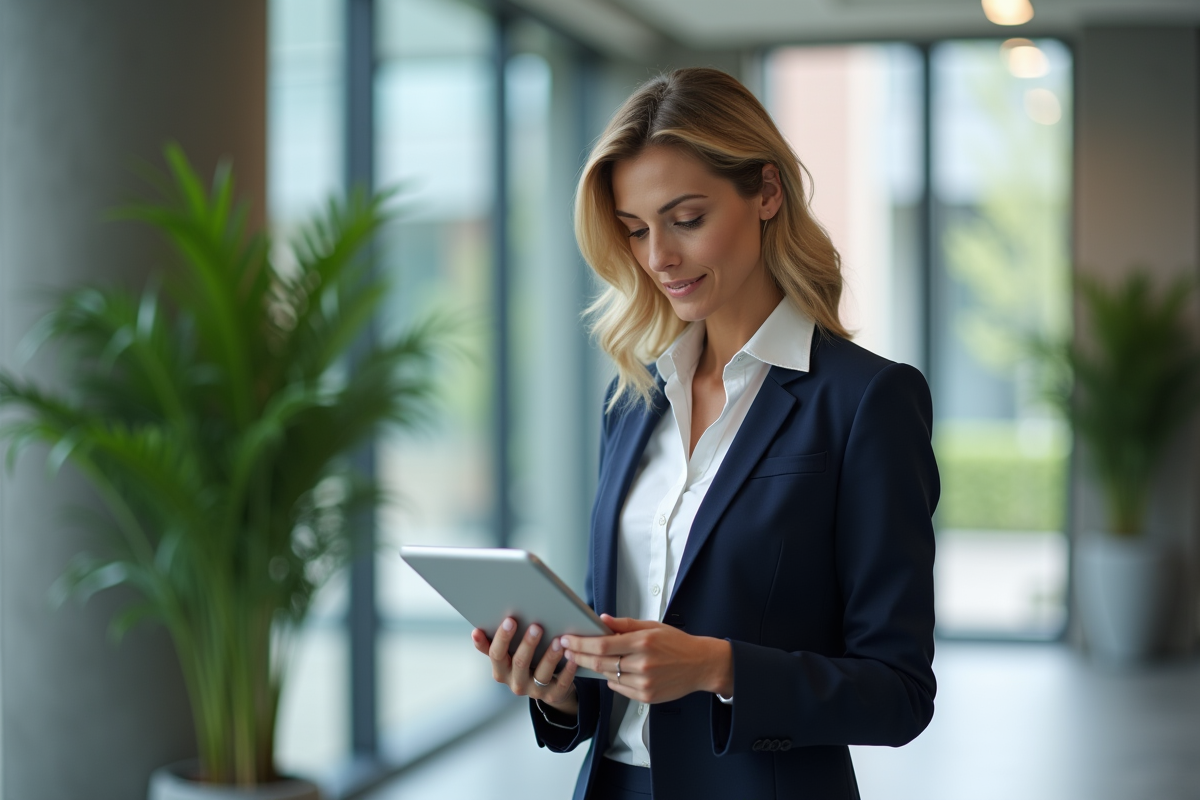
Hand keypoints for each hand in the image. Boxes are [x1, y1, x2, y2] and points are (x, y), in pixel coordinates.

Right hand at [471, 617, 578, 715]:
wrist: (545, 687)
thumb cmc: (524, 662)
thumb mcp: (507, 656)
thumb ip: (492, 644)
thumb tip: (475, 631)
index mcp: (501, 670)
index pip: (496, 654)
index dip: (502, 638)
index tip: (510, 620)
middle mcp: (515, 683)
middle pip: (519, 663)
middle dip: (528, 644)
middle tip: (536, 626)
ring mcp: (534, 691)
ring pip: (542, 674)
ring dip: (550, 656)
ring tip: (558, 641)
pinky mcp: (552, 695)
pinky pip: (561, 683)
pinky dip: (568, 670)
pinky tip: (572, 657)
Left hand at [560, 614, 732, 704]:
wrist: (700, 665)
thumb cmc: (677, 644)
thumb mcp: (652, 626)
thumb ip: (625, 624)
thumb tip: (602, 619)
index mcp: (643, 642)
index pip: (603, 644)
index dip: (581, 643)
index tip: (568, 640)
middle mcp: (642, 664)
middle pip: (601, 663)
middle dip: (580, 656)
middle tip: (567, 651)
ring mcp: (644, 682)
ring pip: (608, 676)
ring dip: (594, 668)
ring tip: (584, 660)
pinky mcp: (646, 696)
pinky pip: (619, 688)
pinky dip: (611, 679)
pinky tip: (610, 671)